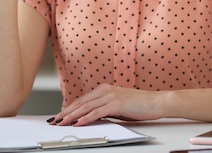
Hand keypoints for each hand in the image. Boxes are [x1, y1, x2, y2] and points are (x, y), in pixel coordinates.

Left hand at [48, 84, 165, 125]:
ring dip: (72, 116)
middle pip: (81, 103)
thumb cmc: (140, 105)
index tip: (60, 115)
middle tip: (55, 120)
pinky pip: (96, 113)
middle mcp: (105, 90)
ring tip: (61, 123)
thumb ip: (105, 108)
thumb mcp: (118, 106)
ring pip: (85, 107)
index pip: (82, 100)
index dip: (70, 108)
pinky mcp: (116, 104)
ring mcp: (110, 96)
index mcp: (104, 89)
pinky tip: (77, 123)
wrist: (156, 102)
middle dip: (66, 112)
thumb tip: (91, 117)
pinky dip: (85, 118)